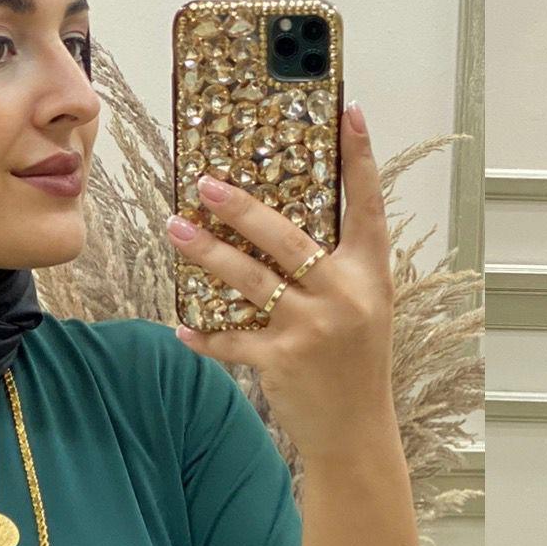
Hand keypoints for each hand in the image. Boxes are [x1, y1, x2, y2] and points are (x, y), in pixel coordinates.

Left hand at [163, 99, 395, 464]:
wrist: (356, 433)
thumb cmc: (356, 365)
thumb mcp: (363, 308)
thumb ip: (336, 268)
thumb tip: (284, 224)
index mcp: (370, 276)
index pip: (368, 206)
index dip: (360, 158)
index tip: (349, 112)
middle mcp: (345, 296)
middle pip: (287, 238)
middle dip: (243, 209)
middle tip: (206, 183)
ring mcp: (313, 328)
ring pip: (249, 280)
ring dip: (207, 254)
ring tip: (176, 229)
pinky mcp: (282, 360)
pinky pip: (232, 338)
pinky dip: (204, 334)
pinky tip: (181, 326)